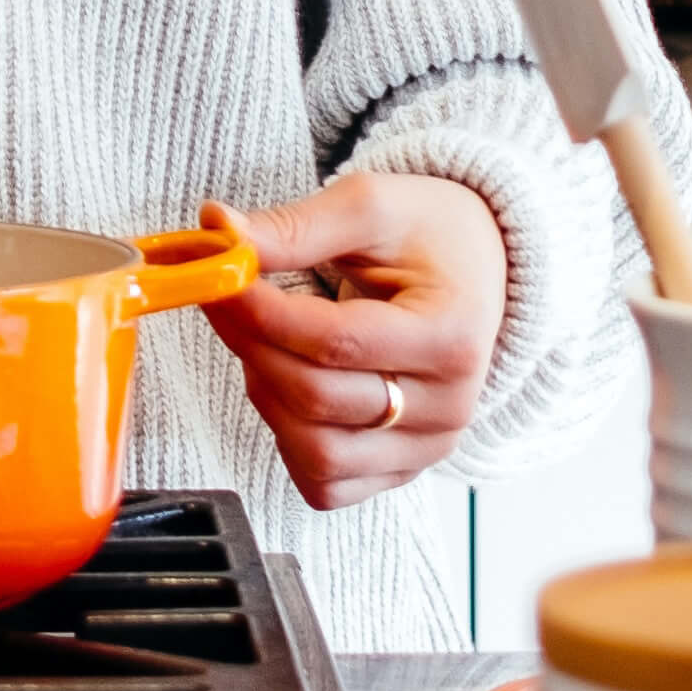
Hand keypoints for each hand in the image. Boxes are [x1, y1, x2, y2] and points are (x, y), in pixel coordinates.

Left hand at [196, 175, 506, 509]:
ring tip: (262, 339)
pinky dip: (286, 440)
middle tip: (222, 298)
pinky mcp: (399, 471)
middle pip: (316, 398)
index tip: (218, 278)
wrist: (473, 269)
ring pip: (315, 452)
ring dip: (265, 393)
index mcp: (452, 337)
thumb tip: (218, 231)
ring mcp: (426, 448)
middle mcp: (450, 407)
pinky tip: (285, 386)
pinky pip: (325, 484)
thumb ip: (294, 227)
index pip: (335, 342)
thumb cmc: (427, 235)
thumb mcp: (369, 206)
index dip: (260, 313)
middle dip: (251, 345)